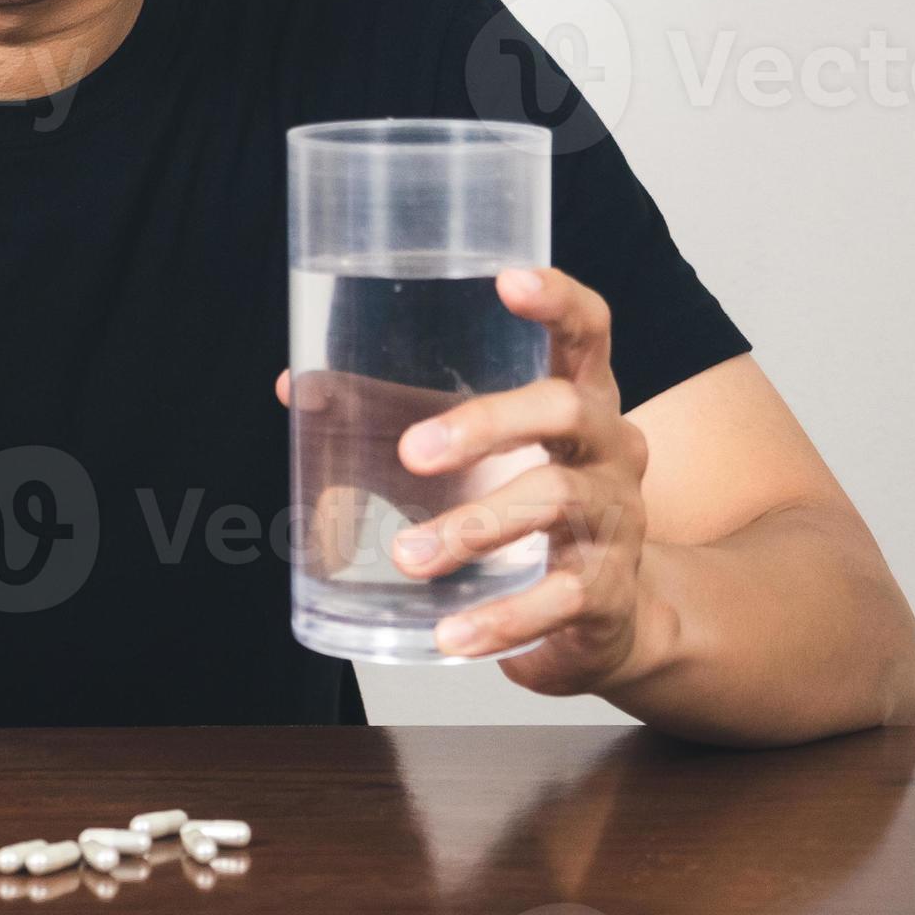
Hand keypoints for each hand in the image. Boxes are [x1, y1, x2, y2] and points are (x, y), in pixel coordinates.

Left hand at [273, 266, 654, 693]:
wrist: (606, 615)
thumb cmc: (521, 503)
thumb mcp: (467, 453)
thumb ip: (387, 412)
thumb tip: (296, 386)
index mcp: (579, 396)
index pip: (588, 329)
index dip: (558, 299)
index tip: (509, 278)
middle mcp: (612, 446)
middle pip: (566, 408)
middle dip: (487, 424)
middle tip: (410, 453)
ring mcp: (619, 517)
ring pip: (556, 500)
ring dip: (474, 526)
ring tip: (407, 556)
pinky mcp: (610, 590)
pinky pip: (560, 598)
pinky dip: (500, 618)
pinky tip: (450, 636)